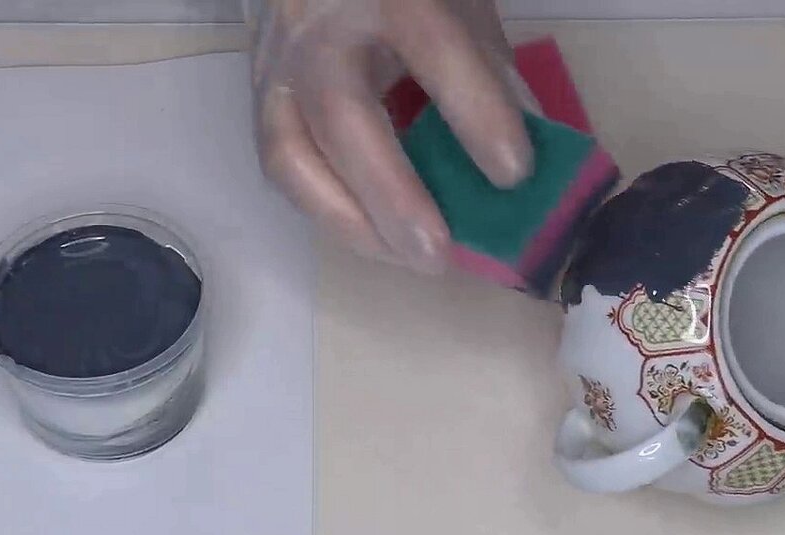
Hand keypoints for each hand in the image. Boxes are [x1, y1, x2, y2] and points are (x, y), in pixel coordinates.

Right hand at [251, 0, 533, 273]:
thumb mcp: (459, 6)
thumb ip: (491, 74)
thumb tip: (523, 165)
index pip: (435, 49)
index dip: (476, 114)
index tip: (514, 175)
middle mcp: (320, 27)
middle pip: (344, 116)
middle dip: (394, 197)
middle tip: (437, 255)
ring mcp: (279, 66)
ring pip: (292, 155)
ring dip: (351, 222)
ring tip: (404, 259)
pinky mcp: (260, 99)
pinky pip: (282, 167)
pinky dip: (328, 211)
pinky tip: (374, 236)